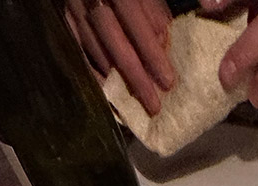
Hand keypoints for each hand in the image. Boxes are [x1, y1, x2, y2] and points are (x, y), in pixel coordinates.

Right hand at [66, 0, 175, 114]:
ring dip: (114, 73)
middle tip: (153, 104)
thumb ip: (162, 1)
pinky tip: (106, 86)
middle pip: (111, 35)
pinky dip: (90, 65)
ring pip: (91, 40)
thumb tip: (193, 18)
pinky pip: (74, 40)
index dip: (150, 49)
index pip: (132, 16)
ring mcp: (73, 0)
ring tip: (134, 100)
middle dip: (134, 73)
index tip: (167, 80)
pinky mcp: (64, 9)